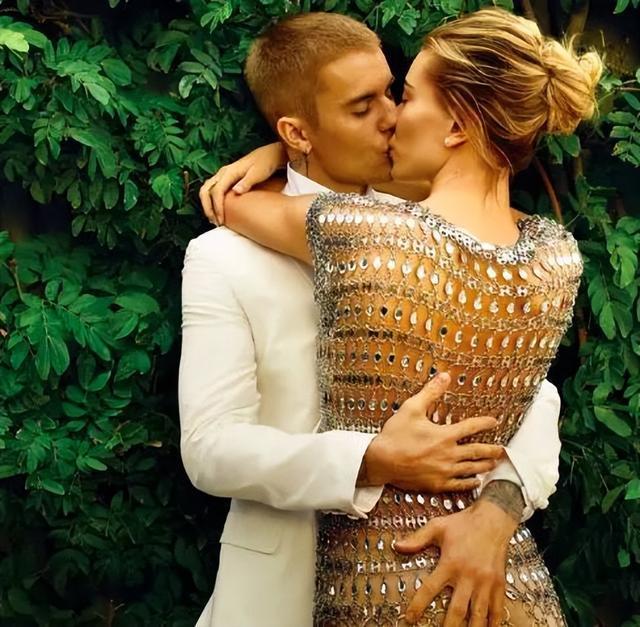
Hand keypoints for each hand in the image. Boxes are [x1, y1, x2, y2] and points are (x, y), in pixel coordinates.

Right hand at [199, 142, 286, 224]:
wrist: (269, 155)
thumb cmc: (266, 164)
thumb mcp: (258, 173)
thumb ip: (247, 182)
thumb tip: (236, 191)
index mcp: (229, 172)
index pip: (216, 191)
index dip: (217, 207)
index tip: (221, 220)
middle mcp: (223, 173)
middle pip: (206, 190)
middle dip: (207, 207)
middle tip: (215, 222)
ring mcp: (224, 175)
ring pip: (207, 190)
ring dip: (208, 205)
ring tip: (214, 219)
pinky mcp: (227, 178)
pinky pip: (213, 190)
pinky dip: (212, 201)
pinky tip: (218, 211)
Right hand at [362, 373, 503, 492]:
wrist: (381, 461)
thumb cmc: (395, 435)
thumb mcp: (411, 408)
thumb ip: (430, 392)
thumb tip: (444, 376)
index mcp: (444, 435)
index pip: (471, 427)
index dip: (485, 423)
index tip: (494, 422)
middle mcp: (448, 454)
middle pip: (478, 452)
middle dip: (492, 450)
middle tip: (503, 450)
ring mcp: (444, 471)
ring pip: (472, 469)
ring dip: (485, 466)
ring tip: (494, 464)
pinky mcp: (436, 484)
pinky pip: (459, 485)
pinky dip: (470, 482)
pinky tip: (475, 481)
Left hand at [394, 499, 518, 625]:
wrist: (493, 518)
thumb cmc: (463, 523)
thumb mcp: (437, 526)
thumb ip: (417, 538)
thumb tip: (397, 546)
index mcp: (450, 563)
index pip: (430, 589)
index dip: (418, 605)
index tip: (409, 618)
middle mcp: (468, 575)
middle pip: (457, 609)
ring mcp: (485, 582)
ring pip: (478, 613)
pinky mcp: (498, 583)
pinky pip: (497, 608)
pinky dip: (494, 622)